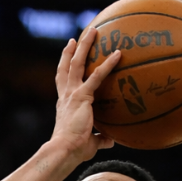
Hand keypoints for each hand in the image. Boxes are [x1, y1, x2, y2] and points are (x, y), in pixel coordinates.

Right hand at [50, 27, 121, 161]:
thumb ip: (100, 138)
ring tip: (93, 30)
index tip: (68, 51)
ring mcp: (73, 93)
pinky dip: (108, 64)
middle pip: (67, 66)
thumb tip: (111, 140)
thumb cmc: (75, 150)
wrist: (66, 150)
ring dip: (85, 45)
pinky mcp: (82, 96)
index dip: (65, 64)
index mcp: (65, 103)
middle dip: (73, 50)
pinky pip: (97, 76)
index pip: (63, 80)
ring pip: (77, 63)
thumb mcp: (90, 142)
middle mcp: (66, 95)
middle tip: (79, 36)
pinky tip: (118, 53)